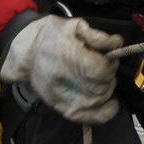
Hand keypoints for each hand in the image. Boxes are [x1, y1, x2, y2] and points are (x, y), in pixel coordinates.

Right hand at [0, 15, 123, 123]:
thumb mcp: (74, 26)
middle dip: (109, 75)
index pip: (102, 70)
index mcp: (70, 57)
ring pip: (99, 100)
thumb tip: (117, 44)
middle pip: (103, 86)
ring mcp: (65, 98)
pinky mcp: (63, 108)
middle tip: (103, 66)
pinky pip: (89, 117)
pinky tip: (112, 104)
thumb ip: (98, 36)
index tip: (107, 56)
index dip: (110, 62)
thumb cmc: (50, 36)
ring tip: (101, 79)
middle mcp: (67, 81)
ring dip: (107, 89)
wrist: (26, 53)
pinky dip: (105, 113)